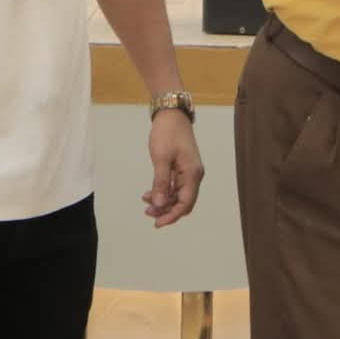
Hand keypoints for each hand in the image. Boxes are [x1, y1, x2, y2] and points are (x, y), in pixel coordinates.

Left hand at [143, 110, 204, 227]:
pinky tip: (150, 193)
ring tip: (146, 203)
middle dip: (167, 210)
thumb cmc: (167, 134)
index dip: (172, 215)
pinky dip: (164, 192)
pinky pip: (175, 186)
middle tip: (148, 214)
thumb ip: (160, 182)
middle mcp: (194, 175)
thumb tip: (158, 203)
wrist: (172, 115)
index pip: (186, 202)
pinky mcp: (182, 168)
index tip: (157, 223)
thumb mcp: (161, 158)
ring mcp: (189, 172)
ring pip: (178, 195)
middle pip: (184, 202)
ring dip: (164, 202)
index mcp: (192, 174)